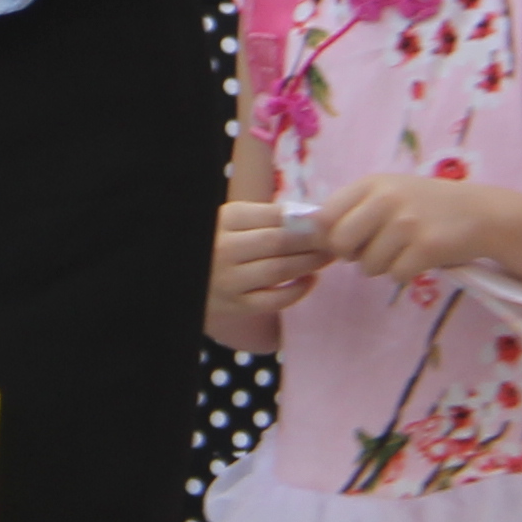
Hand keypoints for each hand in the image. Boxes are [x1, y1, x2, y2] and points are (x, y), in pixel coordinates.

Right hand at [207, 190, 326, 335]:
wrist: (185, 278)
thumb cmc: (219, 243)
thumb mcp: (233, 221)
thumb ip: (266, 217)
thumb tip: (311, 215)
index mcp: (225, 220)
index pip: (274, 216)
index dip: (305, 217)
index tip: (328, 220)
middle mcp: (225, 248)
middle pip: (280, 242)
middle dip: (313, 240)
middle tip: (336, 239)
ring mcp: (230, 280)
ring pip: (280, 270)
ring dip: (311, 263)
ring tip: (329, 256)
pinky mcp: (236, 306)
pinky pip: (274, 300)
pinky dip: (298, 290)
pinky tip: (312, 280)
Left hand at [310, 166, 521, 288]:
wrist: (480, 213)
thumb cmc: (425, 204)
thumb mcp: (388, 192)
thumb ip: (353, 208)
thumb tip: (311, 236)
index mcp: (371, 183)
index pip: (324, 216)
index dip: (329, 236)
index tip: (345, 241)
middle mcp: (386, 199)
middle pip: (340, 244)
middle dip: (352, 255)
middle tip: (373, 250)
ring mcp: (407, 223)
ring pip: (368, 266)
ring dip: (382, 266)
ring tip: (403, 249)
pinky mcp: (426, 247)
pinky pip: (396, 275)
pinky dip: (405, 273)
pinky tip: (420, 257)